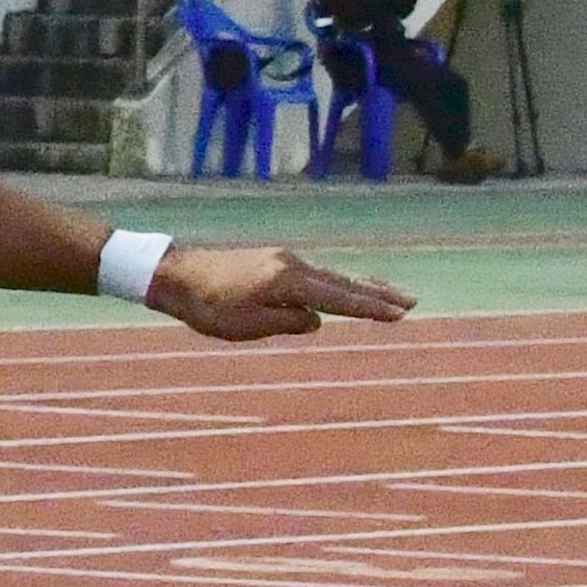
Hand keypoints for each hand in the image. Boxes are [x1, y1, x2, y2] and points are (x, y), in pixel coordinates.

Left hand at [150, 246, 415, 342]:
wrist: (174, 274)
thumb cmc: (207, 306)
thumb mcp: (247, 326)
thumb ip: (287, 323)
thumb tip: (316, 319)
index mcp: (288, 281)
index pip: (339, 299)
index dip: (370, 308)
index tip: (400, 314)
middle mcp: (291, 265)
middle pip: (343, 282)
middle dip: (378, 294)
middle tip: (412, 303)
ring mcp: (283, 260)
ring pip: (331, 276)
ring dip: (362, 287)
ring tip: (390, 296)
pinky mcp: (273, 261)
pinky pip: (315, 274)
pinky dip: (337, 283)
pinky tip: (344, 290)